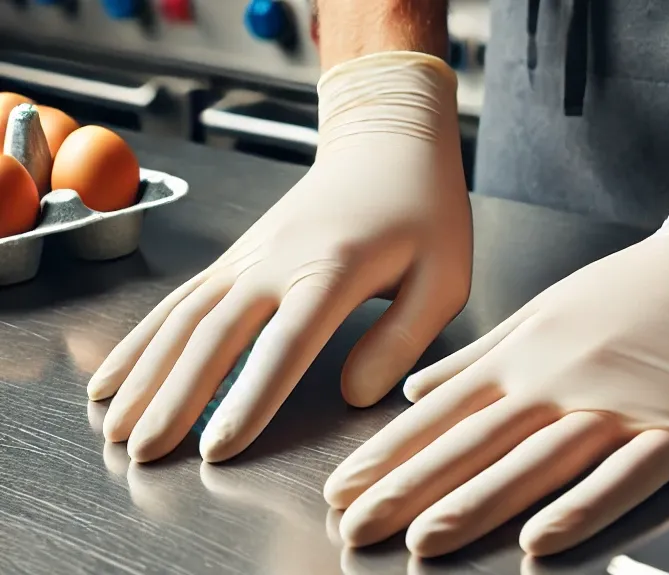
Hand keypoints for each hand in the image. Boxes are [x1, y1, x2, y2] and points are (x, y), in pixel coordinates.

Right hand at [88, 52, 471, 462]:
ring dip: (145, 375)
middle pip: (215, 335)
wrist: (385, 143)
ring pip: (182, 318)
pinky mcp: (235, 257)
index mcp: (334, 269)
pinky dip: (141, 340)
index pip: (285, 345)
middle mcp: (277, 261)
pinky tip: (114, 376)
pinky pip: (179, 301)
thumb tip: (355, 396)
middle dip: (175, 399)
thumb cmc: (424, 212)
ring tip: (114, 429)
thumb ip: (403, 340)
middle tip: (143, 455)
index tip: (217, 449)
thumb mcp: (444, 278)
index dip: (248, 399)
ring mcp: (248, 256)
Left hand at [323, 128, 668, 555]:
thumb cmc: (643, 284)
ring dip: (476, 503)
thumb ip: (482, 354)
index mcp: (528, 354)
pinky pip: (621, 475)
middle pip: (473, 442)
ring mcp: (617, 404)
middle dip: (408, 489)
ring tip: (422, 541)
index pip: (444, 413)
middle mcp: (559, 380)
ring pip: (534, 462)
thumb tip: (419, 386)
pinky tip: (541, 540)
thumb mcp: (549, 308)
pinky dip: (580, 509)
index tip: (342, 488)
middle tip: (354, 527)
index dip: (389, 455)